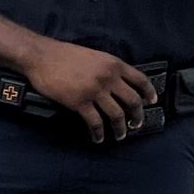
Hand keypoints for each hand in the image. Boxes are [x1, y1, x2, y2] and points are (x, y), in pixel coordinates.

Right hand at [24, 38, 155, 142]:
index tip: (151, 102)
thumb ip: (109, 68)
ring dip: (120, 128)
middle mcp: (108, 78)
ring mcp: (95, 91)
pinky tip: (98, 138)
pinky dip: (98, 133)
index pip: (140, 80)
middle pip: (132, 101)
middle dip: (138, 116)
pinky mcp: (80, 103)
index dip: (149, 92)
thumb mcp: (95, 56)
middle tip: (136, 124)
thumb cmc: (65, 55)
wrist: (42, 57)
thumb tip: (119, 84)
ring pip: (116, 115)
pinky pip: (95, 122)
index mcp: (114, 64)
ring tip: (120, 135)